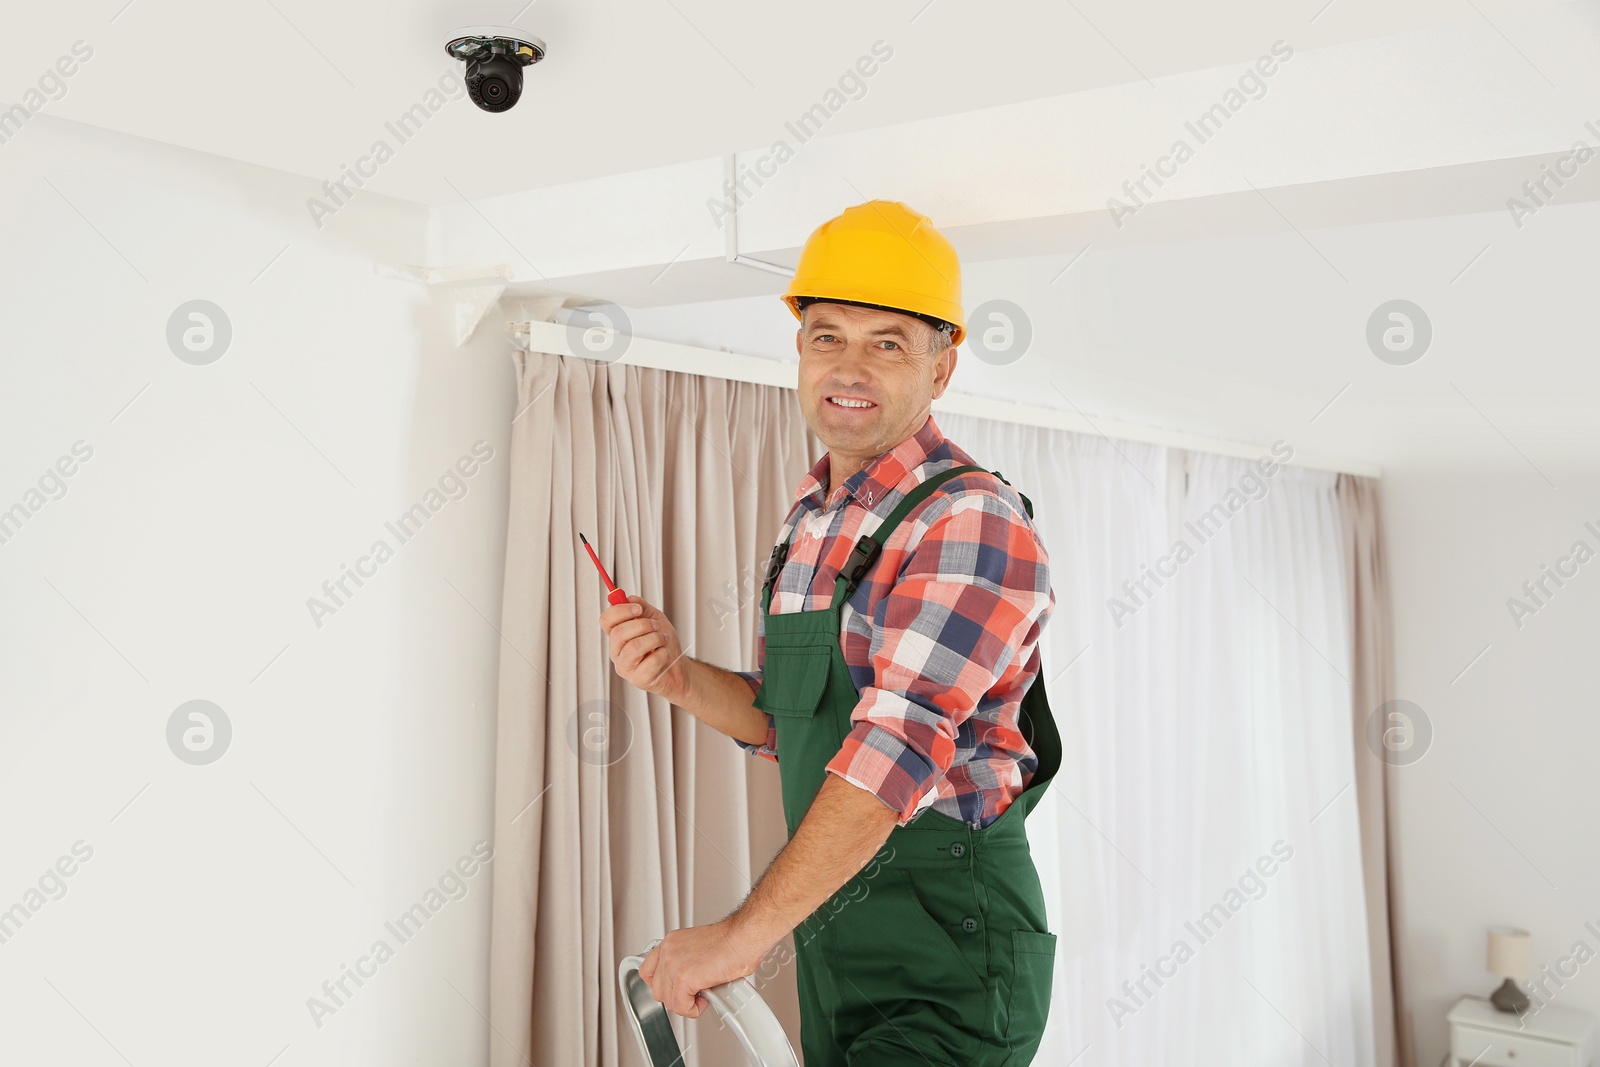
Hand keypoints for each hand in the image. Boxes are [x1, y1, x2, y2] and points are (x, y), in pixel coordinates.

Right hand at [599, 595, 690, 703]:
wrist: (679, 667)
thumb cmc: (664, 643)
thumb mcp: (655, 619)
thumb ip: (642, 607)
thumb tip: (629, 598)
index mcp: (617, 635)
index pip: (606, 620)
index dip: (620, 611)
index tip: (638, 609)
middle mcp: (617, 652)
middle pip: (618, 633)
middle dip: (642, 625)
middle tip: (656, 626)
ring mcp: (625, 667)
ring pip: (634, 647)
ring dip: (655, 638)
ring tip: (663, 639)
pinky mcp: (638, 679)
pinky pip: (650, 662)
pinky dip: (663, 653)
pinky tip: (665, 654)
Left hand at [638, 916, 776, 1017]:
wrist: (744, 937)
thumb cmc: (732, 941)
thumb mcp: (698, 948)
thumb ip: (685, 963)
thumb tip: (687, 984)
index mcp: (671, 942)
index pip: (647, 970)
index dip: (661, 985)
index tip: (673, 989)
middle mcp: (668, 951)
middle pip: (657, 989)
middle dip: (676, 997)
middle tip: (695, 994)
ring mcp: (674, 965)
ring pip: (669, 1001)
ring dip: (687, 1004)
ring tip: (704, 994)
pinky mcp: (684, 978)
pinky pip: (681, 1007)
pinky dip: (694, 1009)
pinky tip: (707, 998)